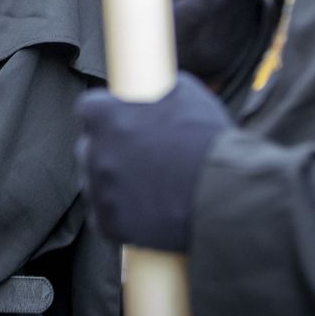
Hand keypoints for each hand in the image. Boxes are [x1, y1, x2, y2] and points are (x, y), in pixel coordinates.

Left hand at [76, 74, 231, 251]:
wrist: (224, 194)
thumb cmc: (207, 140)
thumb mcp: (186, 94)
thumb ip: (159, 91)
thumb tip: (156, 91)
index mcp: (104, 116)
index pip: (90, 109)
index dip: (108, 114)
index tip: (122, 120)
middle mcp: (94, 152)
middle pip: (91, 148)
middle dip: (110, 149)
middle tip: (141, 156)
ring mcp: (100, 190)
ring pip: (95, 183)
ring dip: (112, 182)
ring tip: (146, 186)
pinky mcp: (110, 224)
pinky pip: (103, 217)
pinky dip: (119, 215)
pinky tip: (142, 210)